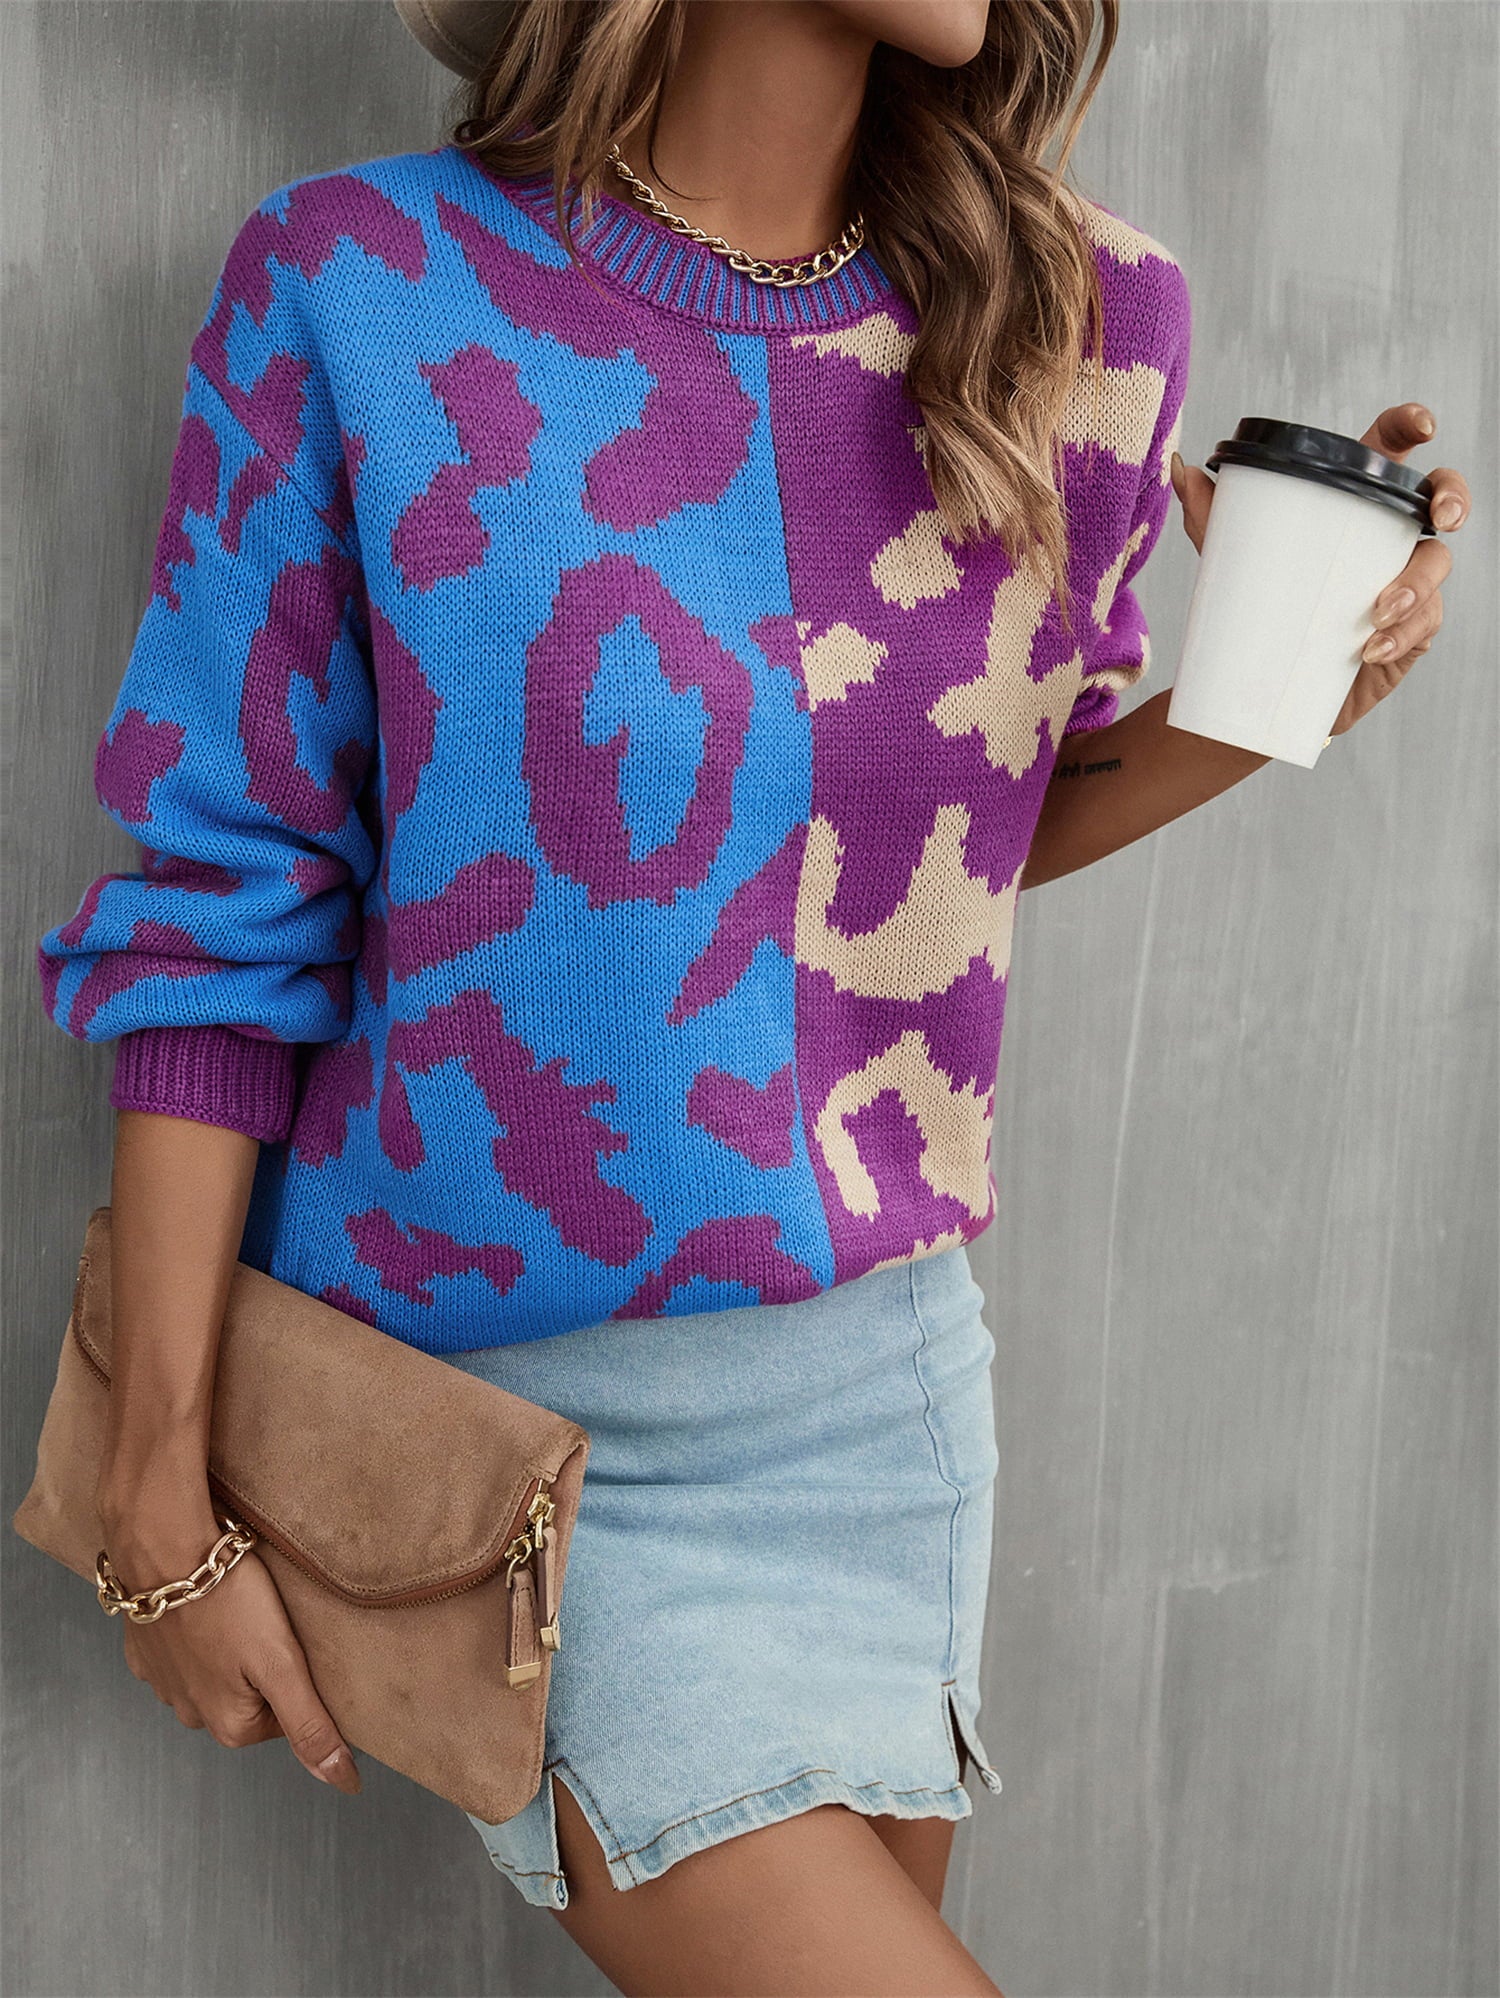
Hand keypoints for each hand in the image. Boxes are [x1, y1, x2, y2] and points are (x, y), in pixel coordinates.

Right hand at [107, 1512, 360, 1794]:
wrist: (163, 1549)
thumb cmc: (228, 1600)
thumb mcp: (282, 1664)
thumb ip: (311, 1725)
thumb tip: (343, 1781)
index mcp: (229, 1727)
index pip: (287, 1717)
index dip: (297, 1675)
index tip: (292, 1642)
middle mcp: (191, 1715)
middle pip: (251, 1696)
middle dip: (264, 1663)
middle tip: (267, 1621)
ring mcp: (162, 1684)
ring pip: (216, 1673)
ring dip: (229, 1647)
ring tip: (236, 1608)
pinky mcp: (145, 1652)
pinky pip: (184, 1651)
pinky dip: (198, 1631)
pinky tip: (204, 1605)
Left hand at [1168, 403, 1467, 737]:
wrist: (1267, 687)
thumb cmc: (1264, 607)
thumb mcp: (1234, 558)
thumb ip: (1211, 513)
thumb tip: (1178, 466)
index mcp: (1356, 504)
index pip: (1392, 452)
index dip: (1413, 427)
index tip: (1421, 428)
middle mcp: (1391, 537)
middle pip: (1443, 500)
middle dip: (1454, 499)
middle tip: (1441, 518)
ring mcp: (1408, 583)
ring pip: (1435, 569)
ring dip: (1413, 587)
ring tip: (1376, 611)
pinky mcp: (1413, 632)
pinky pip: (1422, 625)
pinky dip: (1398, 636)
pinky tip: (1368, 648)